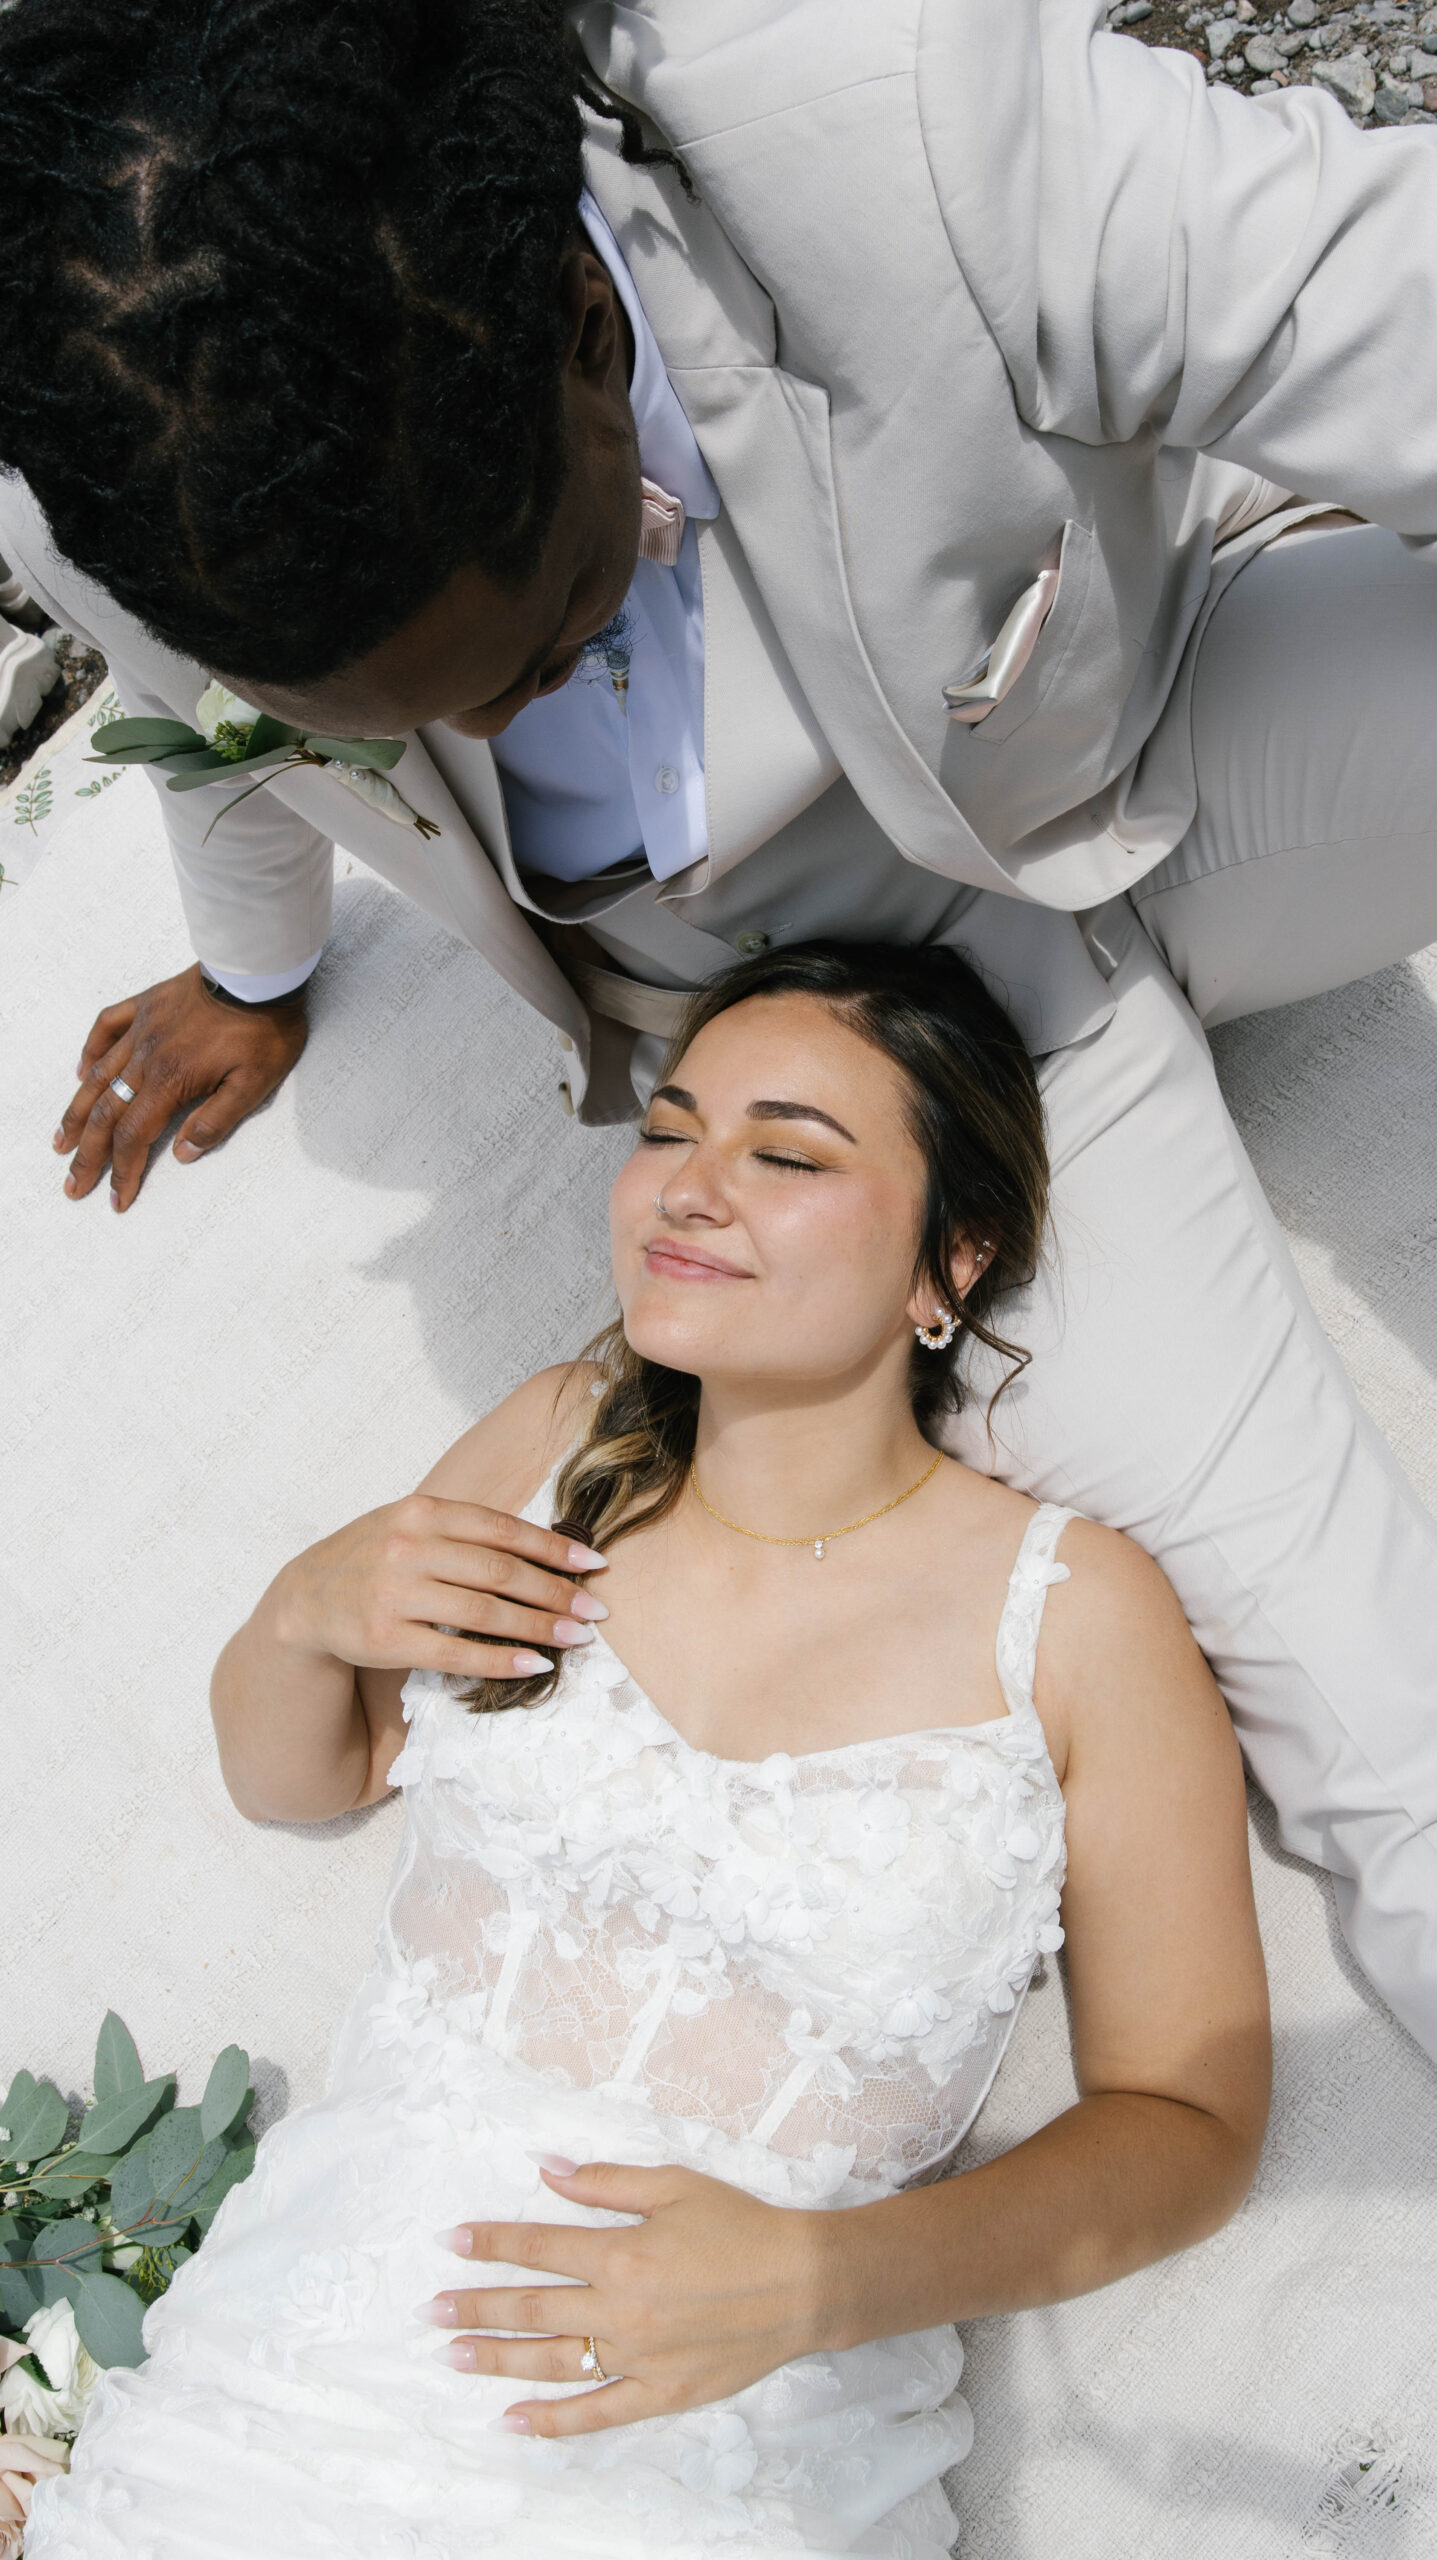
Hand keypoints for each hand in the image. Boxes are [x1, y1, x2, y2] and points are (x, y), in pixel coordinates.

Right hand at [53, 963, 307, 1209]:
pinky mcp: (146, 1005)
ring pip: (98, 1076)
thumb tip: (182, 1153)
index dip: (122, 1172)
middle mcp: (146, 1057)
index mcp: (171, 1081)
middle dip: (87, 1155)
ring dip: (77, 1113)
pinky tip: (80, 1071)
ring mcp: (142, 1029)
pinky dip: (90, 1051)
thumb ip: (216, 1122)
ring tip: (61, 1141)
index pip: (134, 1136)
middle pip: (106, 1114)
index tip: (115, 1200)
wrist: (259, 972)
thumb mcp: (254, 1085)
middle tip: (72, 1185)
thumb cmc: (264, 1030)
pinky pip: (107, 1027)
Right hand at [272, 1495, 611, 1681]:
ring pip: (485, 1612)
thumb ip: (464, 1529)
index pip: (503, 1528)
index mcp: (422, 1511)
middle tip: (595, 1611)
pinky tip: (534, 1665)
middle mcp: (409, 1547)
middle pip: (501, 1572)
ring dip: (539, 1628)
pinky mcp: (387, 1639)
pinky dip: (501, 1660)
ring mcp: (395, 1594)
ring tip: (576, 1639)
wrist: (303, 1598)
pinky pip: (456, 1653)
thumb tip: (543, 1548)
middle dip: (557, 1593)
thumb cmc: (373, 1558)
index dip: (554, 1547)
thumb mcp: (410, 1525)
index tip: (594, 1564)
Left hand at [427, 2160, 832, 2434]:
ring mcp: (637, 2357)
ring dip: (497, 2359)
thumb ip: (607, 2184)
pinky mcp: (659, 2394)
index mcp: (622, 2253)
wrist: (803, 2284)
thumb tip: (548, 2172)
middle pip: (531, 2308)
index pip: (538, 2246)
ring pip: (551, 2361)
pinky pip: (595, 2414)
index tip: (450, 2242)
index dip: (491, 2242)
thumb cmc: (742, 2225)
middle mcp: (621, 2309)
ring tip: (453, 2354)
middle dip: (475, 2306)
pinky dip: (551, 2420)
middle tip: (431, 2310)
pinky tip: (513, 2419)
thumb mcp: (675, 2185)